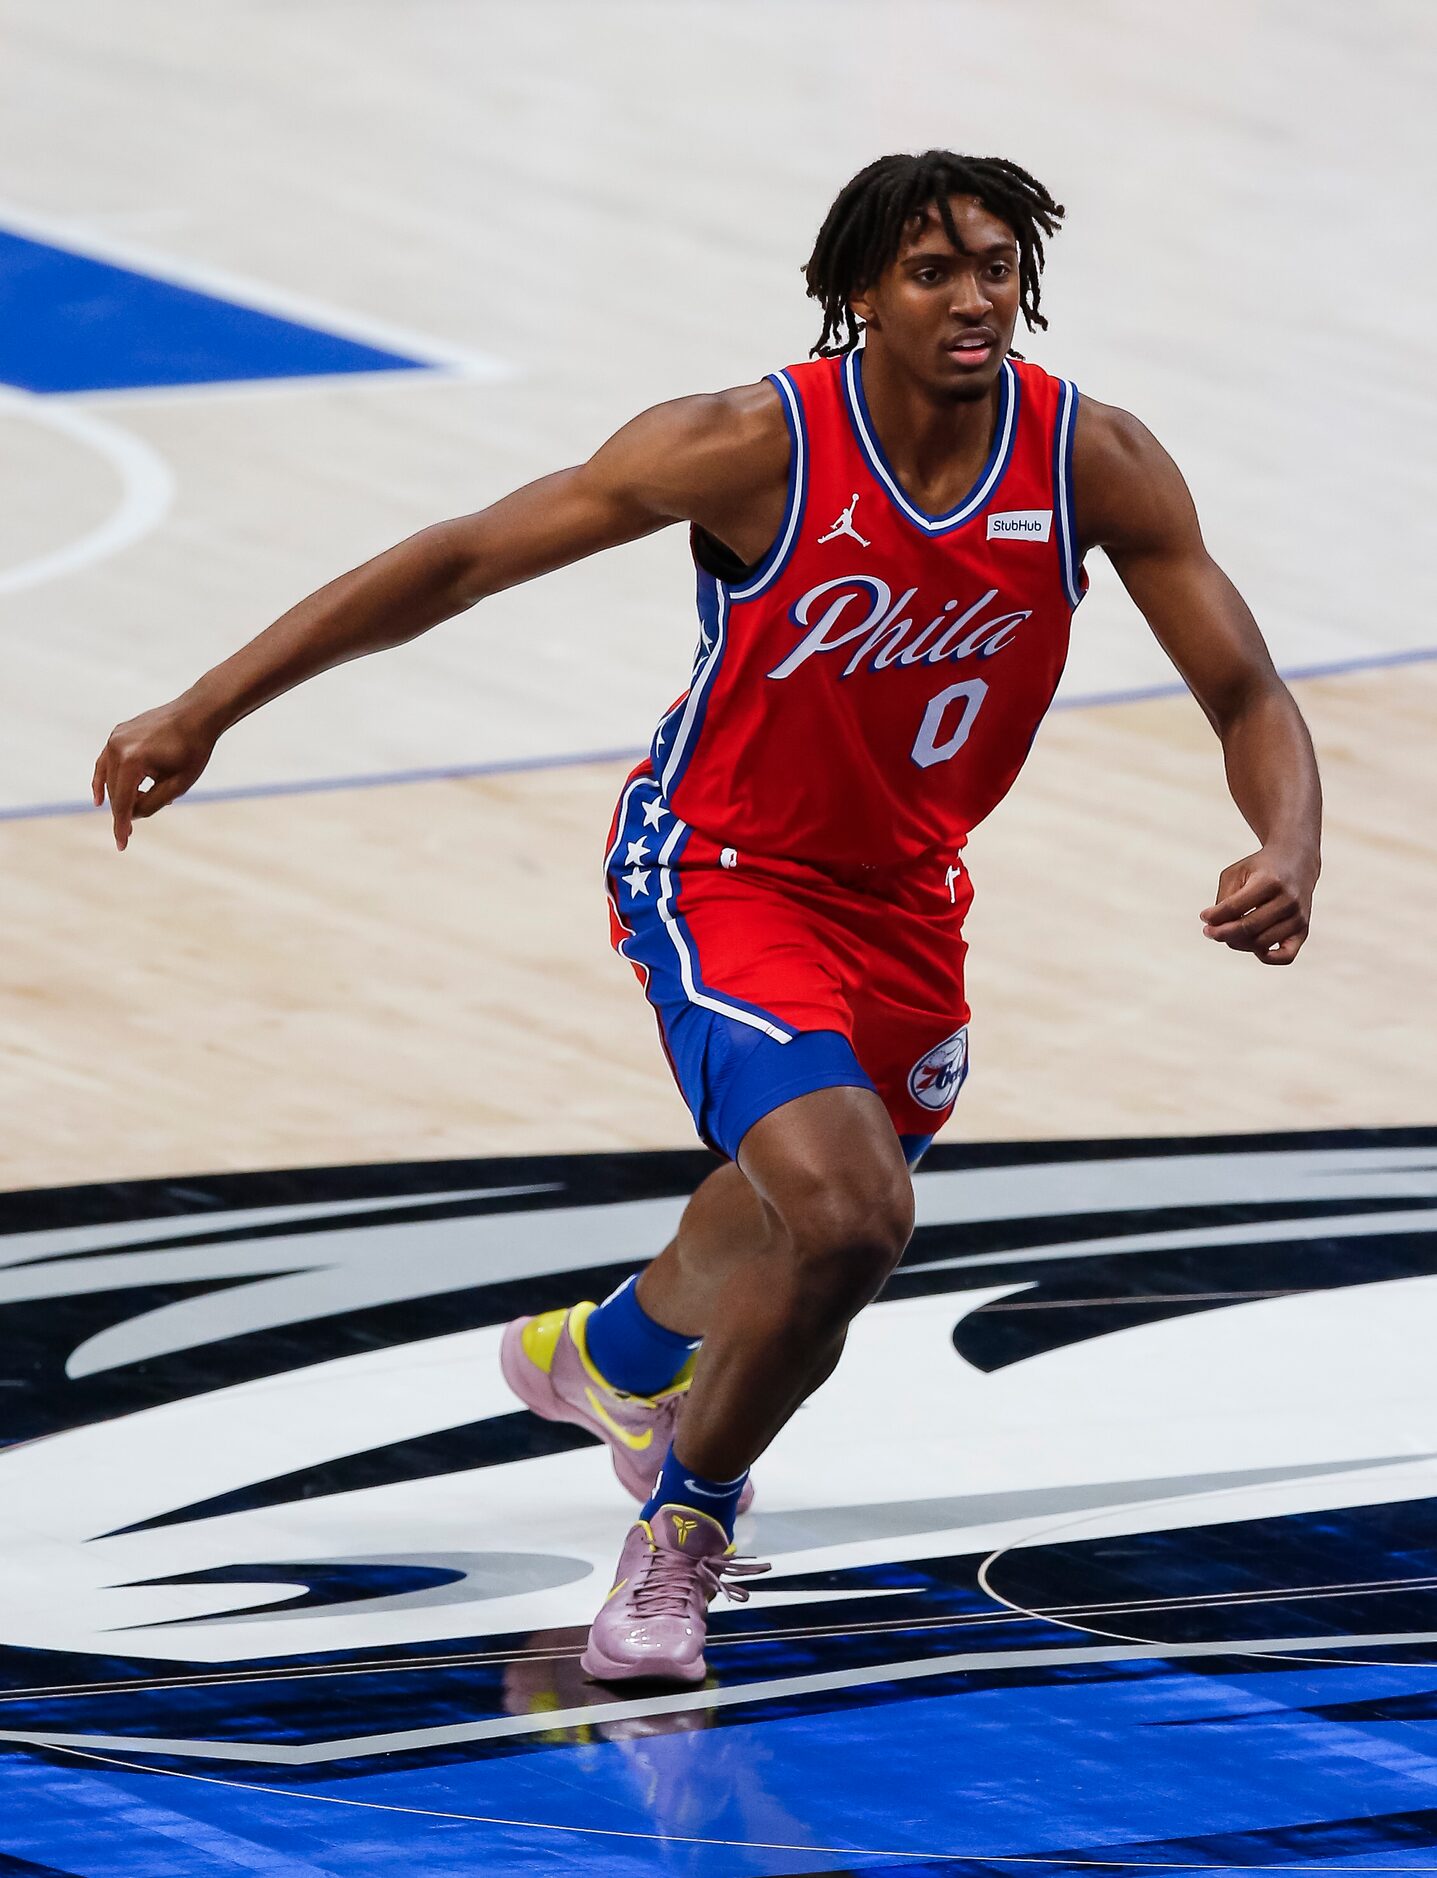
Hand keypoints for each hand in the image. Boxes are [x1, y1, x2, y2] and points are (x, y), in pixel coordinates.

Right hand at [92, 700, 220, 850]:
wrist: (197, 714)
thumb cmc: (193, 750)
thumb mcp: (178, 785)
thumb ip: (152, 803)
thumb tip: (131, 816)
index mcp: (132, 760)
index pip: (124, 802)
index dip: (122, 826)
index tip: (122, 845)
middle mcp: (117, 747)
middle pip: (116, 791)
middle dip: (124, 811)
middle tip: (133, 831)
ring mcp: (115, 738)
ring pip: (109, 777)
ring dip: (116, 797)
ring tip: (123, 818)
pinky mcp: (118, 733)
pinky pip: (107, 761)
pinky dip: (105, 779)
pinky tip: (100, 797)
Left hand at [1200, 848, 1316, 965]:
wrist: (1297, 862)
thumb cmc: (1260, 869)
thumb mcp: (1236, 873)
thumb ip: (1224, 900)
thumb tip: (1215, 928)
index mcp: (1270, 881)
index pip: (1234, 907)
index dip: (1213, 916)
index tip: (1204, 916)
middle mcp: (1288, 900)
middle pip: (1248, 928)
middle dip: (1221, 933)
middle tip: (1209, 931)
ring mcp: (1299, 917)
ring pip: (1261, 944)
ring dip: (1238, 943)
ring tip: (1230, 932)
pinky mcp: (1304, 930)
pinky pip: (1285, 956)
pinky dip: (1267, 958)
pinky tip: (1253, 947)